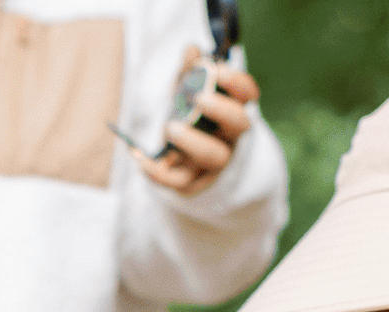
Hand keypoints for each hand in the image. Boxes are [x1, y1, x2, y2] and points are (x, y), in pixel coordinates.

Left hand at [137, 51, 257, 195]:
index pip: (248, 96)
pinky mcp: (193, 183)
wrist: (178, 162)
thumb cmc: (188, 119)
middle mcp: (230, 137)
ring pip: (214, 156)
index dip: (238, 83)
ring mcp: (214, 163)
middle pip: (239, 125)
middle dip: (221, 110)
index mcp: (233, 110)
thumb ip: (189, 71)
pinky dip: (157, 172)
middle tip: (199, 98)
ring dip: (194, 141)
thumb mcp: (187, 92)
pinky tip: (140, 158)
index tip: (218, 70)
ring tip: (171, 127)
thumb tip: (191, 51)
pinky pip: (180, 182)